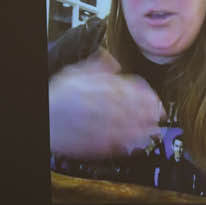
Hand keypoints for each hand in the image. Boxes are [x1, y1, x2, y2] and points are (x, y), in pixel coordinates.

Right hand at [49, 50, 165, 158]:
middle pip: (135, 109)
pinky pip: (119, 143)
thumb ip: (97, 66)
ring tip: (154, 130)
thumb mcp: (76, 73)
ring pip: (130, 127)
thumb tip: (112, 60)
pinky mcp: (97, 143)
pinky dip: (131, 143)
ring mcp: (102, 126)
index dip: (146, 95)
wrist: (45, 119)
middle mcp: (104, 106)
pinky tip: (138, 142)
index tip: (154, 98)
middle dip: (150, 113)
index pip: (131, 90)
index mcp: (101, 88)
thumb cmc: (58, 97)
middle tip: (159, 114)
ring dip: (145, 128)